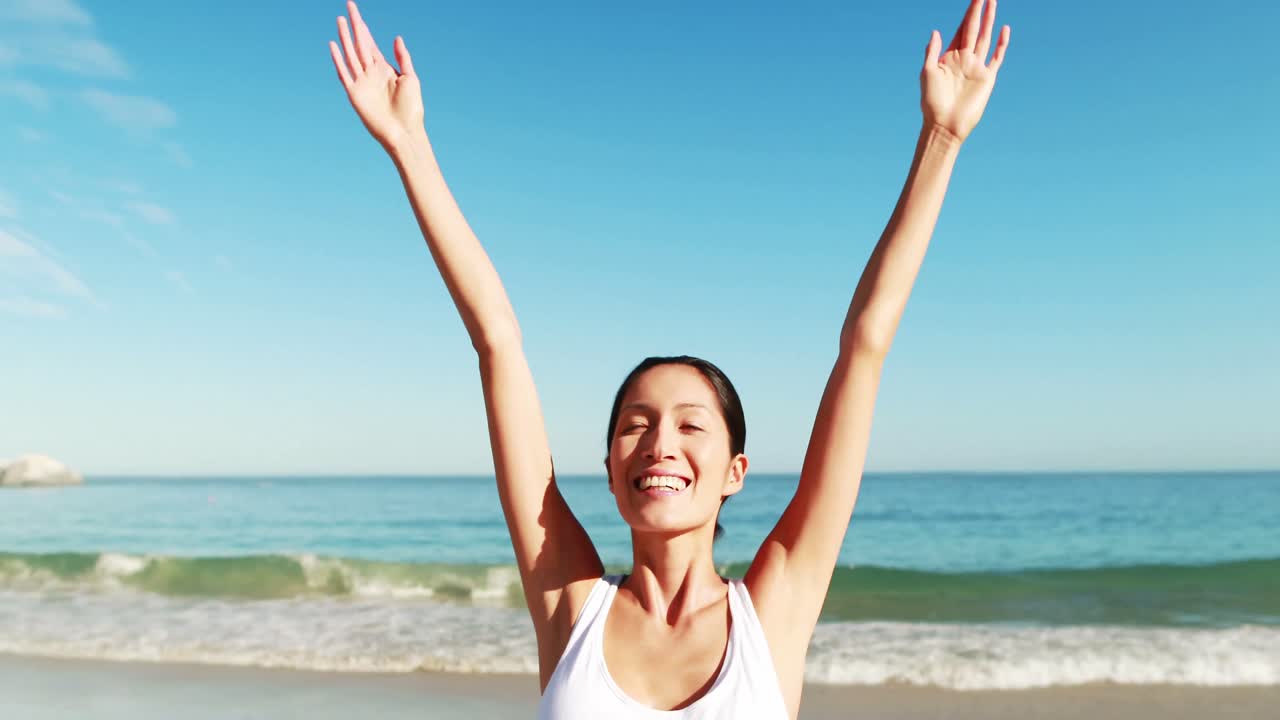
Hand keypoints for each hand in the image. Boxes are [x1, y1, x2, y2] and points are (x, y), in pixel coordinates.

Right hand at [329, 1, 423, 151]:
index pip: (370, 43)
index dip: (363, 27)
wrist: (404, 132)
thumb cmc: (411, 109)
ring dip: (345, 37)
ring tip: (340, 20)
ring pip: (351, 54)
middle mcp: (371, 73)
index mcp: (384, 69)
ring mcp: (362, 82)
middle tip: (348, 6)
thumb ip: (403, 58)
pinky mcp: (354, 94)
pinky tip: (334, 45)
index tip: (356, 12)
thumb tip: (396, 37)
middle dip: (354, 25)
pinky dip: (338, 60)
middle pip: (359, 44)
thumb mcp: (411, 78)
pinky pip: (344, 73)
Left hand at [920, 0, 1009, 142]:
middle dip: (978, 11)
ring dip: (989, 20)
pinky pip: (997, 57)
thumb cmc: (932, 102)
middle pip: (974, 29)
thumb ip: (932, 51)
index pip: (960, 30)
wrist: (945, 125)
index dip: (966, 14)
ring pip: (986, 38)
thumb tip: (936, 31)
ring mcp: (977, 67)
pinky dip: (1001, 43)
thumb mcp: (927, 73)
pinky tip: (1004, 29)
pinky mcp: (988, 78)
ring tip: (993, 2)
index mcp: (949, 57)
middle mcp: (965, 59)